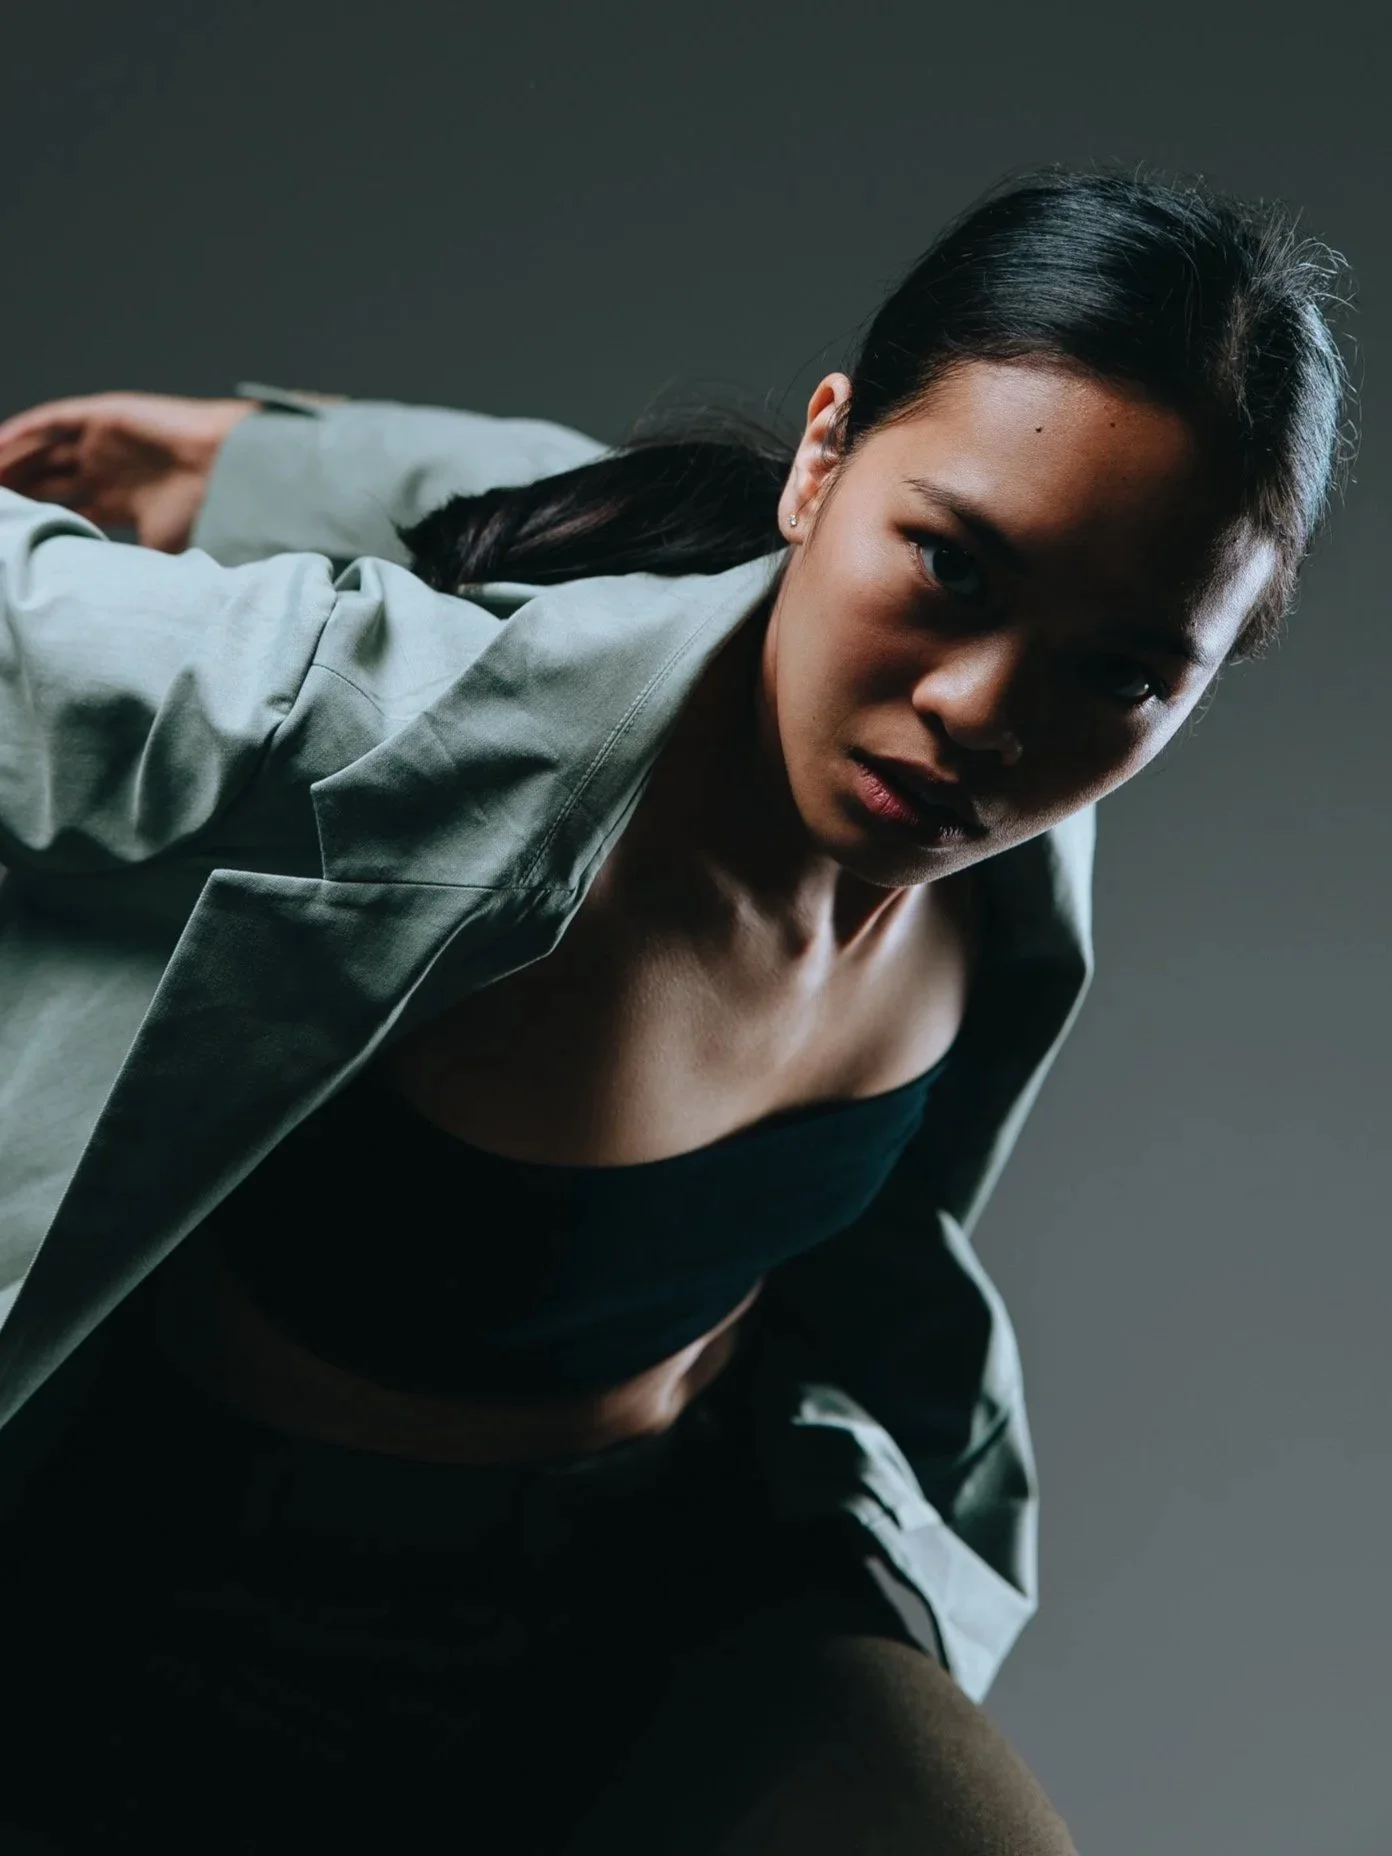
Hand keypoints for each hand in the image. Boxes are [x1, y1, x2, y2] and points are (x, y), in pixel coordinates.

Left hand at [0, 391, 258, 550]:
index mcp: (122, 502)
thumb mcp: (157, 552)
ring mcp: (104, 442)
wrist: (229, 472)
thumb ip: (125, 566)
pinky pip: (51, 421)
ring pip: (43, 450)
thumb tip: (101, 600)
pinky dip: (22, 433)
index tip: (8, 538)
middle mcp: (109, 470)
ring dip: (10, 464)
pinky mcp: (103, 416)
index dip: (34, 521)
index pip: (65, 510)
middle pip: (46, 480)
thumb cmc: (204, 513)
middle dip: (14, 493)